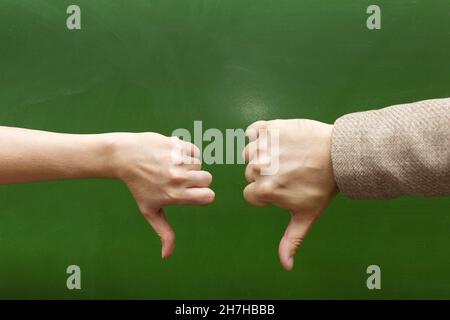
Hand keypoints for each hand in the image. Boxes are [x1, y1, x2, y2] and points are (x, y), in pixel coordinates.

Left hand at [110, 132, 214, 258]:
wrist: (124, 157)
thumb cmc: (138, 186)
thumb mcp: (150, 210)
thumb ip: (164, 232)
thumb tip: (166, 256)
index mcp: (174, 195)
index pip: (208, 197)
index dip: (202, 195)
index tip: (191, 193)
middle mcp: (177, 178)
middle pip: (207, 179)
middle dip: (197, 179)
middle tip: (179, 179)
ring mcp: (177, 160)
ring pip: (199, 164)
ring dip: (189, 165)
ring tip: (170, 166)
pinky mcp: (176, 144)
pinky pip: (194, 150)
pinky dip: (186, 152)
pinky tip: (171, 155)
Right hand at [243, 119, 336, 269]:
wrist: (339, 154)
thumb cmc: (323, 187)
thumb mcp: (306, 215)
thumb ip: (291, 240)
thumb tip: (286, 266)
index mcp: (264, 191)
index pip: (251, 194)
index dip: (268, 193)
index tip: (286, 186)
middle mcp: (259, 168)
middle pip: (250, 174)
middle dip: (265, 174)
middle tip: (289, 171)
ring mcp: (263, 146)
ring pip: (250, 153)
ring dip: (262, 154)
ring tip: (285, 155)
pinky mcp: (270, 127)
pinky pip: (253, 131)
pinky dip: (260, 134)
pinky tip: (276, 139)